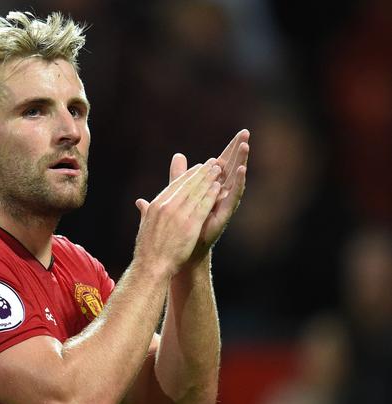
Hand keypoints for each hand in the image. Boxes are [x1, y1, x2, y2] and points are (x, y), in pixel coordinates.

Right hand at [134, 159, 222, 277]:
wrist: (151, 266)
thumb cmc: (147, 250)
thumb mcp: (144, 226)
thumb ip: (145, 212)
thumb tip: (140, 202)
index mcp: (156, 206)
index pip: (174, 186)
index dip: (187, 175)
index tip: (196, 168)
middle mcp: (166, 207)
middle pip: (187, 185)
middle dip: (201, 172)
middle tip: (212, 163)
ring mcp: (178, 215)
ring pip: (197, 192)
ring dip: (209, 179)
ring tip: (219, 170)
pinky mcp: (190, 225)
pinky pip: (203, 206)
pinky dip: (211, 195)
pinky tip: (219, 188)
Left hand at [169, 130, 249, 263]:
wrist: (179, 251)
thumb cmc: (179, 225)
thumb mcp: (178, 194)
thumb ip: (178, 175)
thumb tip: (177, 156)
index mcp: (210, 188)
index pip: (222, 164)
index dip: (229, 149)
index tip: (239, 132)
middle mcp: (220, 194)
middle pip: (231, 168)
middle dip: (238, 151)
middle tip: (246, 133)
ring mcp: (223, 204)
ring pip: (234, 179)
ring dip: (241, 162)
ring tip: (245, 146)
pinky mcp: (223, 214)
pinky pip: (232, 196)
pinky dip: (238, 183)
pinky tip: (241, 170)